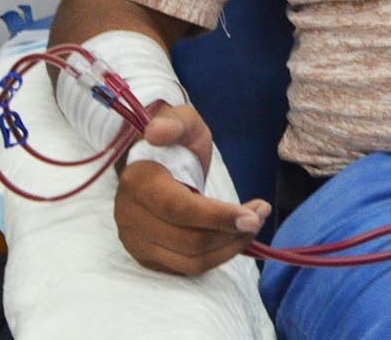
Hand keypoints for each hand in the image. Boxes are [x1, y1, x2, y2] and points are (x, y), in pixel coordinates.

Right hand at [113, 103, 270, 275]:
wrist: (153, 162)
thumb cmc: (175, 141)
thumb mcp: (182, 122)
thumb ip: (175, 123)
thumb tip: (157, 132)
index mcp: (139, 182)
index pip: (180, 209)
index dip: (218, 216)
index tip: (253, 215)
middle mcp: (130, 217)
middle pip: (189, 241)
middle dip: (232, 232)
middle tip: (260, 214)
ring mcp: (135, 241)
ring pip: (190, 260)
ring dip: (229, 247)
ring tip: (251, 224)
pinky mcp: (146, 256)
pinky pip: (186, 268)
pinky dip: (216, 256)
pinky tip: (232, 236)